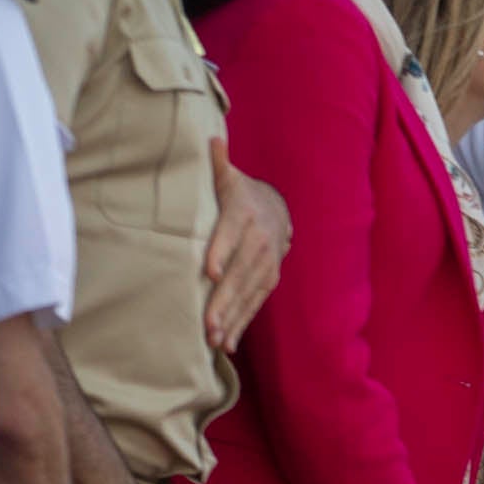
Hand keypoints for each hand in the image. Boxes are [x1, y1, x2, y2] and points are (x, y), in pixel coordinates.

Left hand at [200, 141, 290, 355]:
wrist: (277, 209)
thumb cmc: (241, 194)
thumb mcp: (229, 177)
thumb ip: (217, 163)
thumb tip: (211, 139)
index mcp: (244, 214)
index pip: (230, 234)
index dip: (221, 252)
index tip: (207, 272)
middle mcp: (260, 241)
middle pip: (239, 273)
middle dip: (223, 300)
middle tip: (206, 323)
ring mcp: (267, 263)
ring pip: (248, 293)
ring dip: (232, 318)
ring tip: (214, 339)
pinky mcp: (269, 279)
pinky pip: (255, 303)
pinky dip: (242, 324)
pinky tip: (227, 344)